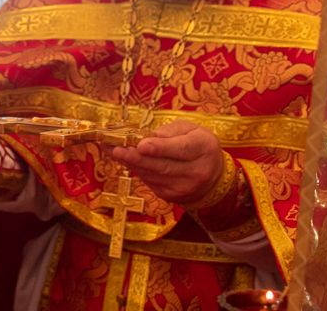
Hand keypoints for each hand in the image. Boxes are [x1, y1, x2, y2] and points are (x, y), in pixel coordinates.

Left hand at [110, 120, 224, 205]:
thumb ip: (170, 131)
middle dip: (137, 158)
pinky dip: (136, 170)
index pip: (181, 149)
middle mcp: (197, 171)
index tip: (141, 144)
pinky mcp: (172, 197)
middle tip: (116, 149)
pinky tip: (124, 160)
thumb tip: (145, 137)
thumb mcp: (191, 130)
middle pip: (163, 166)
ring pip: (153, 175)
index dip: (160, 148)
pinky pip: (150, 182)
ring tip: (112, 151)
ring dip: (131, 163)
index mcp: (204, 148)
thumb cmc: (198, 146)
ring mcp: (184, 187)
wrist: (213, 177)